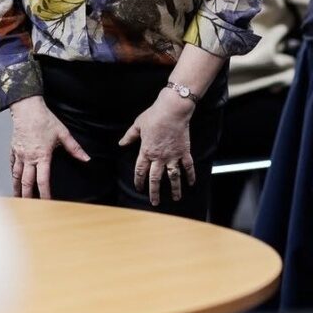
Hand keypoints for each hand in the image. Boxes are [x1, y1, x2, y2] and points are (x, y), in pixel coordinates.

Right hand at [9, 95, 89, 198]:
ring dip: (17, 188)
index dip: (45, 193)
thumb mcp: (62, 133)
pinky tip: (14, 178)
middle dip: (27, 196)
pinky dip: (13, 173)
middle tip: (28, 208)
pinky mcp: (14, 148)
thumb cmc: (44, 119)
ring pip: (16, 175)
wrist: (27, 108)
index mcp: (42, 156)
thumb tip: (86, 158)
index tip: (47, 203)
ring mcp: (20, 153)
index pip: (43, 180)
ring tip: (17, 198)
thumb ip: (74, 148)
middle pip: (27, 182)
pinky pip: (12, 164)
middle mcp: (29, 157)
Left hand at [118, 89, 196, 205]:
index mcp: (146, 151)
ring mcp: (173, 156)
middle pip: (155, 178)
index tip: (139, 188)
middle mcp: (159, 157)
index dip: (139, 180)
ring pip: (173, 176)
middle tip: (155, 202)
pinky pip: (188, 166)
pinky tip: (191, 183)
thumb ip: (129, 136)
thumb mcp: (137, 125)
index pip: (141, 170)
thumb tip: (121, 143)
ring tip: (176, 199)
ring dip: (175, 189)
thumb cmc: (153, 116)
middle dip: (154, 192)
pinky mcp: (184, 152)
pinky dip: (190, 175)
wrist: (172, 110)